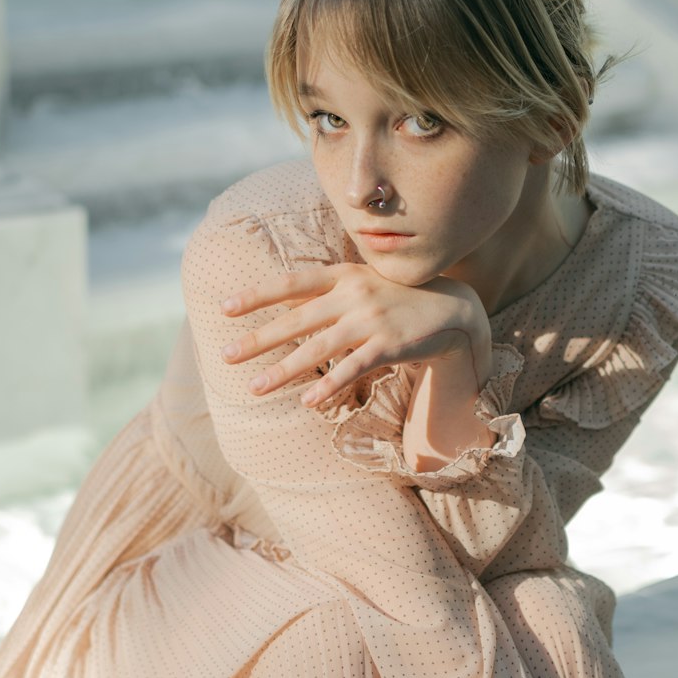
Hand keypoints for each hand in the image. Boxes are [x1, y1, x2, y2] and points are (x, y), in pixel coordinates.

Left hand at [219, 262, 491, 405]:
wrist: (453, 310)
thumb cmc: (396, 298)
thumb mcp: (361, 283)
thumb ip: (326, 292)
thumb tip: (281, 305)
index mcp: (342, 275)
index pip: (291, 283)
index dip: (257, 295)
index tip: (224, 308)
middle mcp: (353, 295)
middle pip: (296, 319)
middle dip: (258, 339)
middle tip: (226, 356)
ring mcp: (371, 320)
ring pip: (318, 348)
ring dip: (284, 370)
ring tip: (255, 387)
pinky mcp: (389, 345)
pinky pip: (353, 368)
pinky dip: (330, 386)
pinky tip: (308, 401)